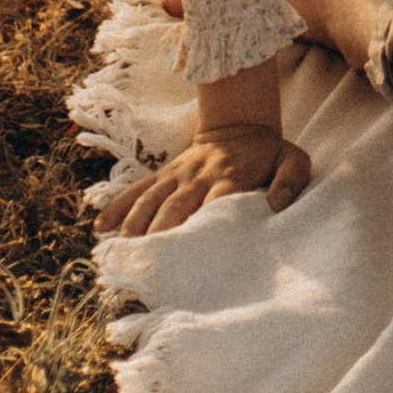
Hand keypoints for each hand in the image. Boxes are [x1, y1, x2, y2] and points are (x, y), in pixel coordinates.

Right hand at [93, 119, 310, 236]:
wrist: (241, 124)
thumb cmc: (268, 154)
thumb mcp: (292, 160)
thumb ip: (291, 180)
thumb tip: (277, 205)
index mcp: (231, 178)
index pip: (214, 204)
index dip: (200, 228)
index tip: (188, 256)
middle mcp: (199, 177)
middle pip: (174, 207)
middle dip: (160, 236)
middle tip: (146, 267)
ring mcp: (178, 175)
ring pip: (151, 200)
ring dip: (134, 226)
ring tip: (119, 254)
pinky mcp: (164, 174)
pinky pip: (137, 189)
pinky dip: (118, 206)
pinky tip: (100, 227)